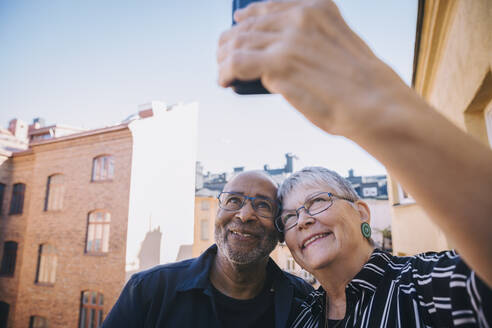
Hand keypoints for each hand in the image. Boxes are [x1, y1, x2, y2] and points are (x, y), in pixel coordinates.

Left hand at [217, 0, 413, 136]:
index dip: (248, 16)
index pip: (269, 6)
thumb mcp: (337, 46)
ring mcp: (288, 39)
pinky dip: (224, 72)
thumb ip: (311, 40)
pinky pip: (236, 62)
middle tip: (223, 55)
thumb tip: (277, 55)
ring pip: (239, 42)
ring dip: (224, 58)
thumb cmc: (360, 85)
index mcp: (317, 8)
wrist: (375, 104)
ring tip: (221, 71)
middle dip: (231, 41)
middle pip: (249, 26)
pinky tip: (223, 81)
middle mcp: (300, 17)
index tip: (237, 24)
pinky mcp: (277, 63)